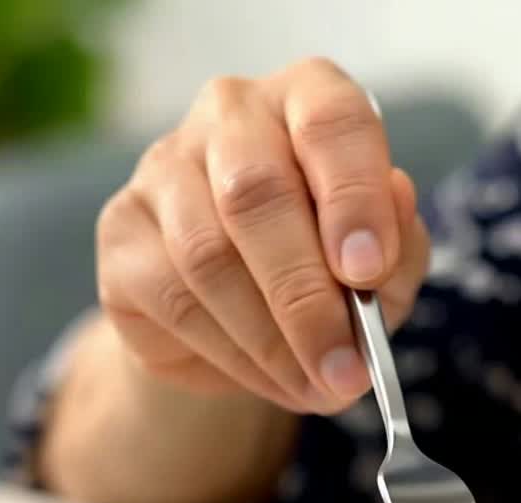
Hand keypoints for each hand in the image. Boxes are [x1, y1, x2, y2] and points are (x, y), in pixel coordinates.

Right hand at [95, 57, 429, 413]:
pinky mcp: (122, 229)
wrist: (244, 308)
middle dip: (306, 295)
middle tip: (346, 367)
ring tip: (318, 386)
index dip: (353, 195)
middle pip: (256, 193)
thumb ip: (399, 244)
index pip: (331, 120)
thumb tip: (391, 224)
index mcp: (308, 98)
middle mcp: (231, 115)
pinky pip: (172, 296)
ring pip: (209, 256)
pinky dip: (233, 352)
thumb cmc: (330, 261)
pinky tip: (272, 377)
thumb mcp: (388, 259)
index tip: (368, 270)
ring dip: (272, 339)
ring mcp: (164, 166)